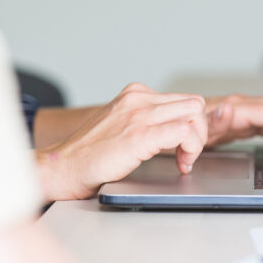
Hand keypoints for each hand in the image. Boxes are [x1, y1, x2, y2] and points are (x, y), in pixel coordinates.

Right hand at [36, 83, 207, 200]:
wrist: (63, 167)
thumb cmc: (89, 155)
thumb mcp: (120, 126)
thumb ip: (144, 122)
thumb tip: (175, 130)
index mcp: (135, 94)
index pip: (183, 100)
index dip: (191, 126)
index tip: (182, 149)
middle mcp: (138, 98)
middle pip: (194, 104)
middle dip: (199, 131)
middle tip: (187, 154)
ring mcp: (139, 114)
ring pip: (194, 114)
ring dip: (197, 141)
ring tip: (183, 160)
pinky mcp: (140, 134)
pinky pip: (184, 132)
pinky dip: (191, 149)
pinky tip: (180, 164)